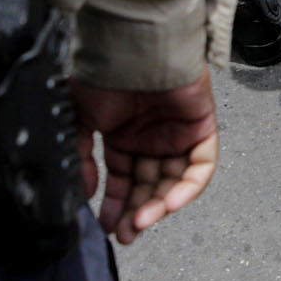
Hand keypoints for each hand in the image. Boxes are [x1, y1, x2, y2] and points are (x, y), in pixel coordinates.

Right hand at [73, 71, 217, 244]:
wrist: (129, 48)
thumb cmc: (103, 74)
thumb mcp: (78, 119)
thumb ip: (80, 157)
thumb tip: (84, 192)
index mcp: (124, 136)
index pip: (124, 180)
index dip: (116, 205)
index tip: (107, 226)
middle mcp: (152, 137)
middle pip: (149, 185)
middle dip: (136, 211)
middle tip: (125, 232)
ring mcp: (178, 134)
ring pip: (173, 180)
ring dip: (158, 205)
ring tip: (139, 222)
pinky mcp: (201, 127)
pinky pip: (201, 166)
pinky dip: (188, 188)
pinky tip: (166, 205)